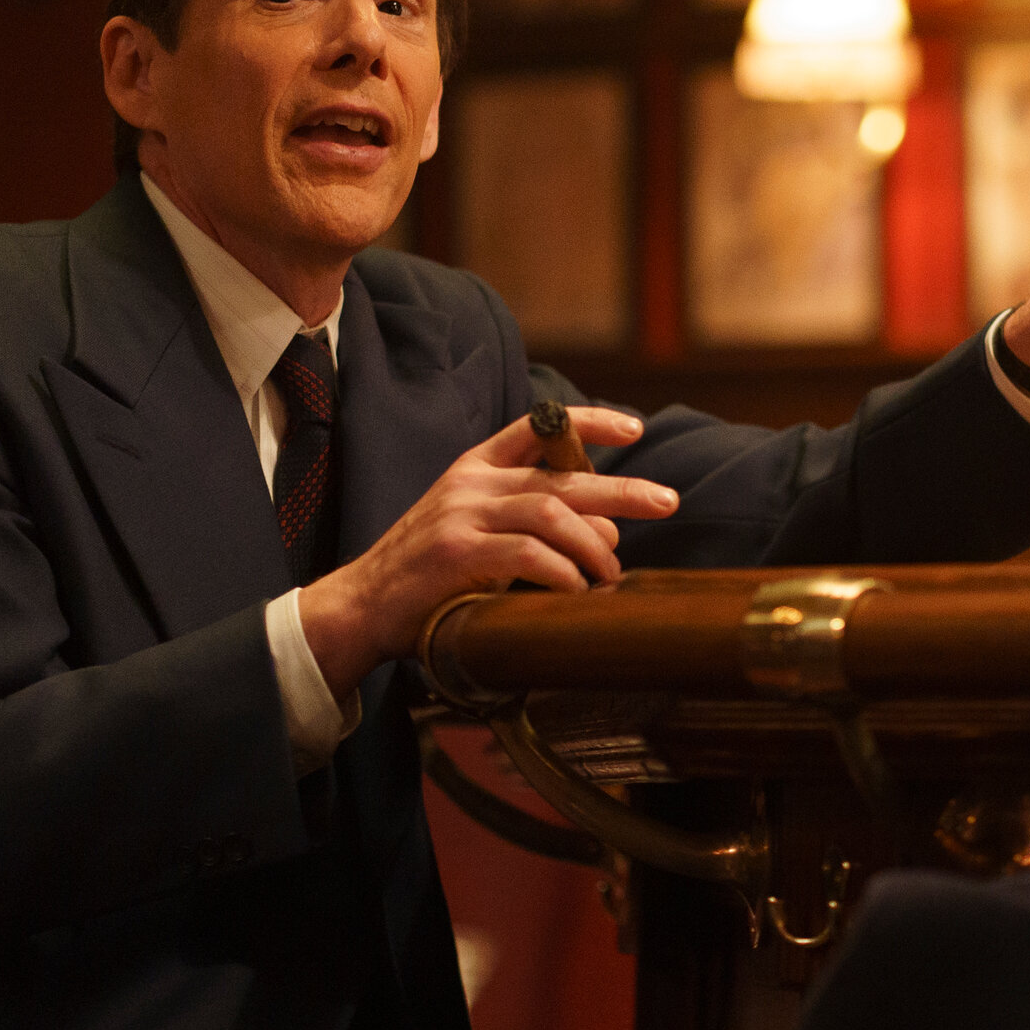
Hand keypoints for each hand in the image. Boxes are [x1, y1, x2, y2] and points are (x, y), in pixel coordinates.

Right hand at [296, 406, 676, 693]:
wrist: (362, 606)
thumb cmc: (430, 575)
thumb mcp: (481, 532)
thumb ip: (538, 525)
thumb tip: (610, 534)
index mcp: (477, 466)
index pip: (540, 426)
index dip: (591, 423)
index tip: (636, 430)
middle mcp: (471, 480)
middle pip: (561, 475)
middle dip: (622, 489)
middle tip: (667, 501)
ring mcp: (461, 513)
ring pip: (550, 512)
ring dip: (594, 544)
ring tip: (613, 573)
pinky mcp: (455, 552)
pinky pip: (526, 554)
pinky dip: (562, 572)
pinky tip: (578, 589)